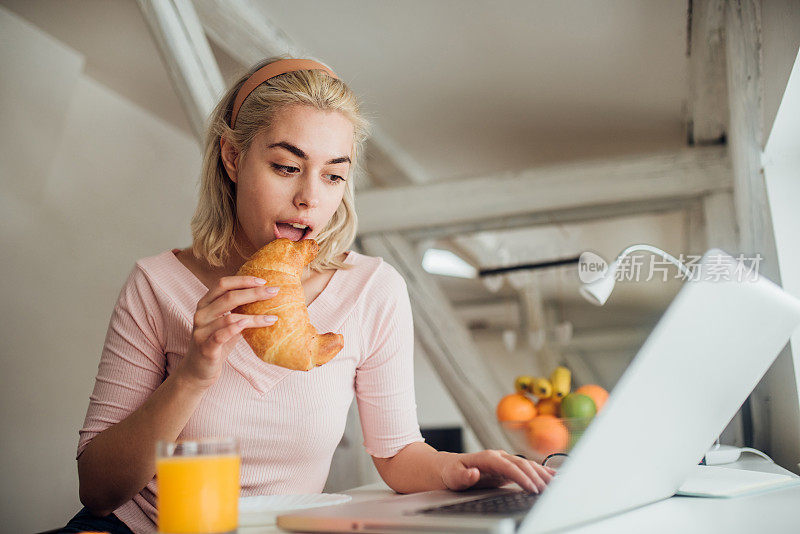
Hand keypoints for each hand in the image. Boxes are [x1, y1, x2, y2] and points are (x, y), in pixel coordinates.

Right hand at [177, 276, 279, 388]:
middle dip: (254, 292)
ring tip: (272, 317)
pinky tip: (250, 325)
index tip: (263, 281)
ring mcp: (201, 330)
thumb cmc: (217, 344)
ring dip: (254, 316)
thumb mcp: (227, 324)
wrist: (198, 371)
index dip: (243, 280)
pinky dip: (236, 328)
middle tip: (274, 292)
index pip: (223, 284)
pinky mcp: (205, 347)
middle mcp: (201, 314)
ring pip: (229, 316)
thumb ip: (239, 311)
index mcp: (205, 304)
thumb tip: (266, 298)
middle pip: (228, 296)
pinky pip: (221, 335)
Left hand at [440, 450, 556, 493]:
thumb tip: (473, 473)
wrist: (449, 467)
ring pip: (526, 465)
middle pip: (521, 464)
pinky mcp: (507, 468)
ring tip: (554, 484)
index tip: (531, 487)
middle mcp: (498, 457)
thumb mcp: (453, 476)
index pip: (508, 466)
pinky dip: (540, 471)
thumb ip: (463, 476)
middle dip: (535, 477)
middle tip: (546, 491)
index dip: (521, 476)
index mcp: (487, 457)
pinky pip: (526, 469)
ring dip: (541, 474)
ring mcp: (504, 461)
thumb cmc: (451, 472)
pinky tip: (552, 476)